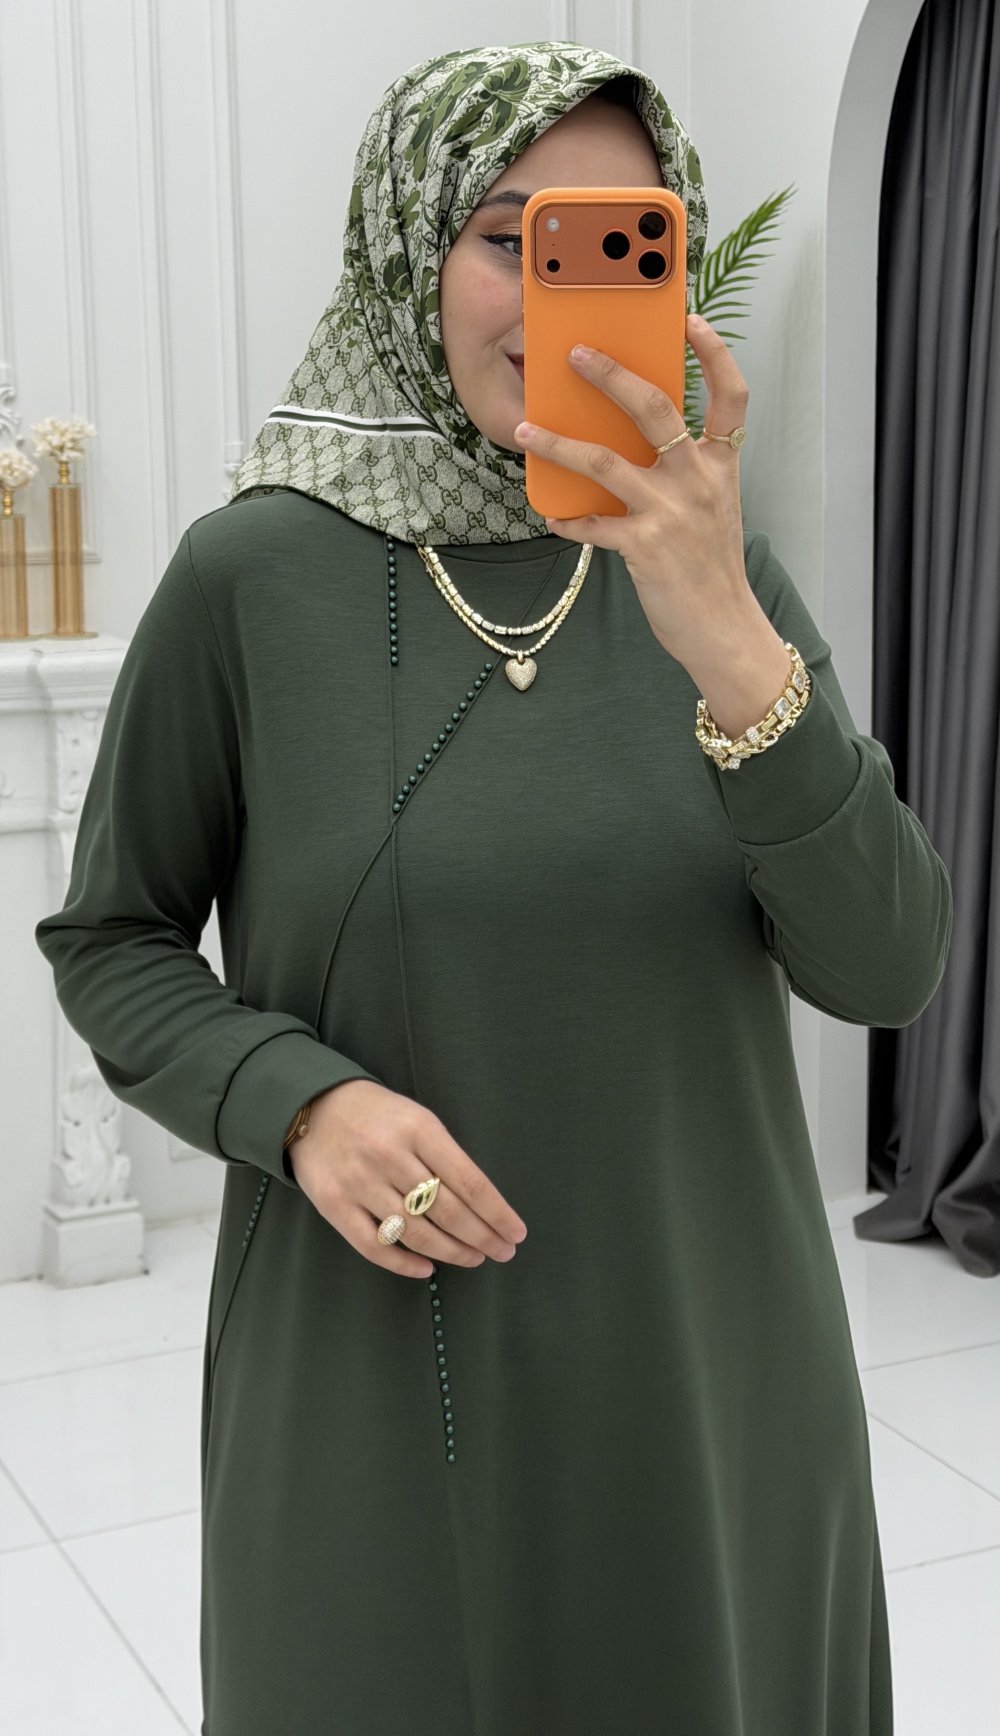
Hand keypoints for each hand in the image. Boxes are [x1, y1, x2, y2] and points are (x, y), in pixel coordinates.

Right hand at [288, 1079, 527, 1280]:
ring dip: (451, 1252)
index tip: (515, 1234)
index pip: (468, 1181)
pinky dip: (404, 1264)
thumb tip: (482, 1204)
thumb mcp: (418, 1119)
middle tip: (502, 1252)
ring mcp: (359, 1183)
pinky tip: (427, 1269)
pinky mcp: (334, 1206)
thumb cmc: (379, 1115)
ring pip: (415, 1232)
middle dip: (481, 1237)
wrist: (314, 1107)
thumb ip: (445, 1156)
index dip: (496, 1213)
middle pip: (446, 1211)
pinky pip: (374, 1246)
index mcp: (419, 1130)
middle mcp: (390, 1157)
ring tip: (473, 1258)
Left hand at [512, 314, 762, 677]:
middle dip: (612, 374)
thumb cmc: (710, 568)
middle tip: (576, 353)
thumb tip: (627, 443)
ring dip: (558, 443)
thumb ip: (681, 473)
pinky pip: (592, 525)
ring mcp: (671, 511)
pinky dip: (568, 520)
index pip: (731, 395)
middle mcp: (698, 480)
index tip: (689, 320)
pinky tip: (551, 516)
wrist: (724, 629)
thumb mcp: (710, 509)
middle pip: (655, 407)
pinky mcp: (644, 546)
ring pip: (604, 460)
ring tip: (525, 429)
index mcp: (720, 465)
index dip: (713, 353)